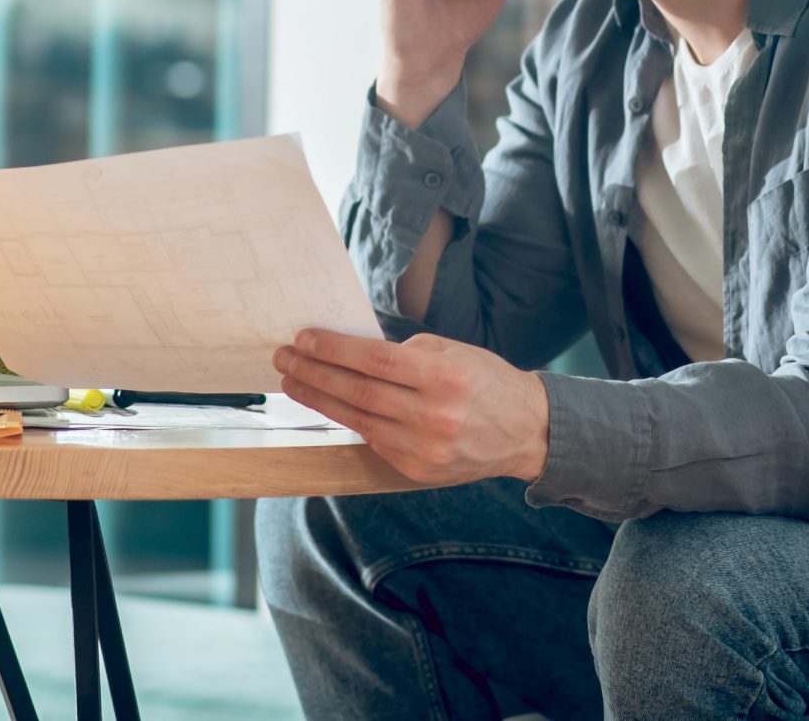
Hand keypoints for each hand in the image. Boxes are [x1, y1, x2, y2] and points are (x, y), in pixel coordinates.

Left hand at [275, 328, 549, 486]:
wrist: (524, 431)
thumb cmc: (484, 382)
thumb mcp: (452, 352)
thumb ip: (404, 354)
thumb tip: (350, 351)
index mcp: (444, 378)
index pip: (375, 361)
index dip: (334, 349)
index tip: (304, 338)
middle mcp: (433, 416)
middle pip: (358, 392)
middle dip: (314, 373)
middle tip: (284, 358)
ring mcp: (423, 448)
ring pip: (357, 419)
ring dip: (319, 399)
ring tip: (293, 380)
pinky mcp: (416, 469)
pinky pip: (372, 440)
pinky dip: (346, 420)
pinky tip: (326, 404)